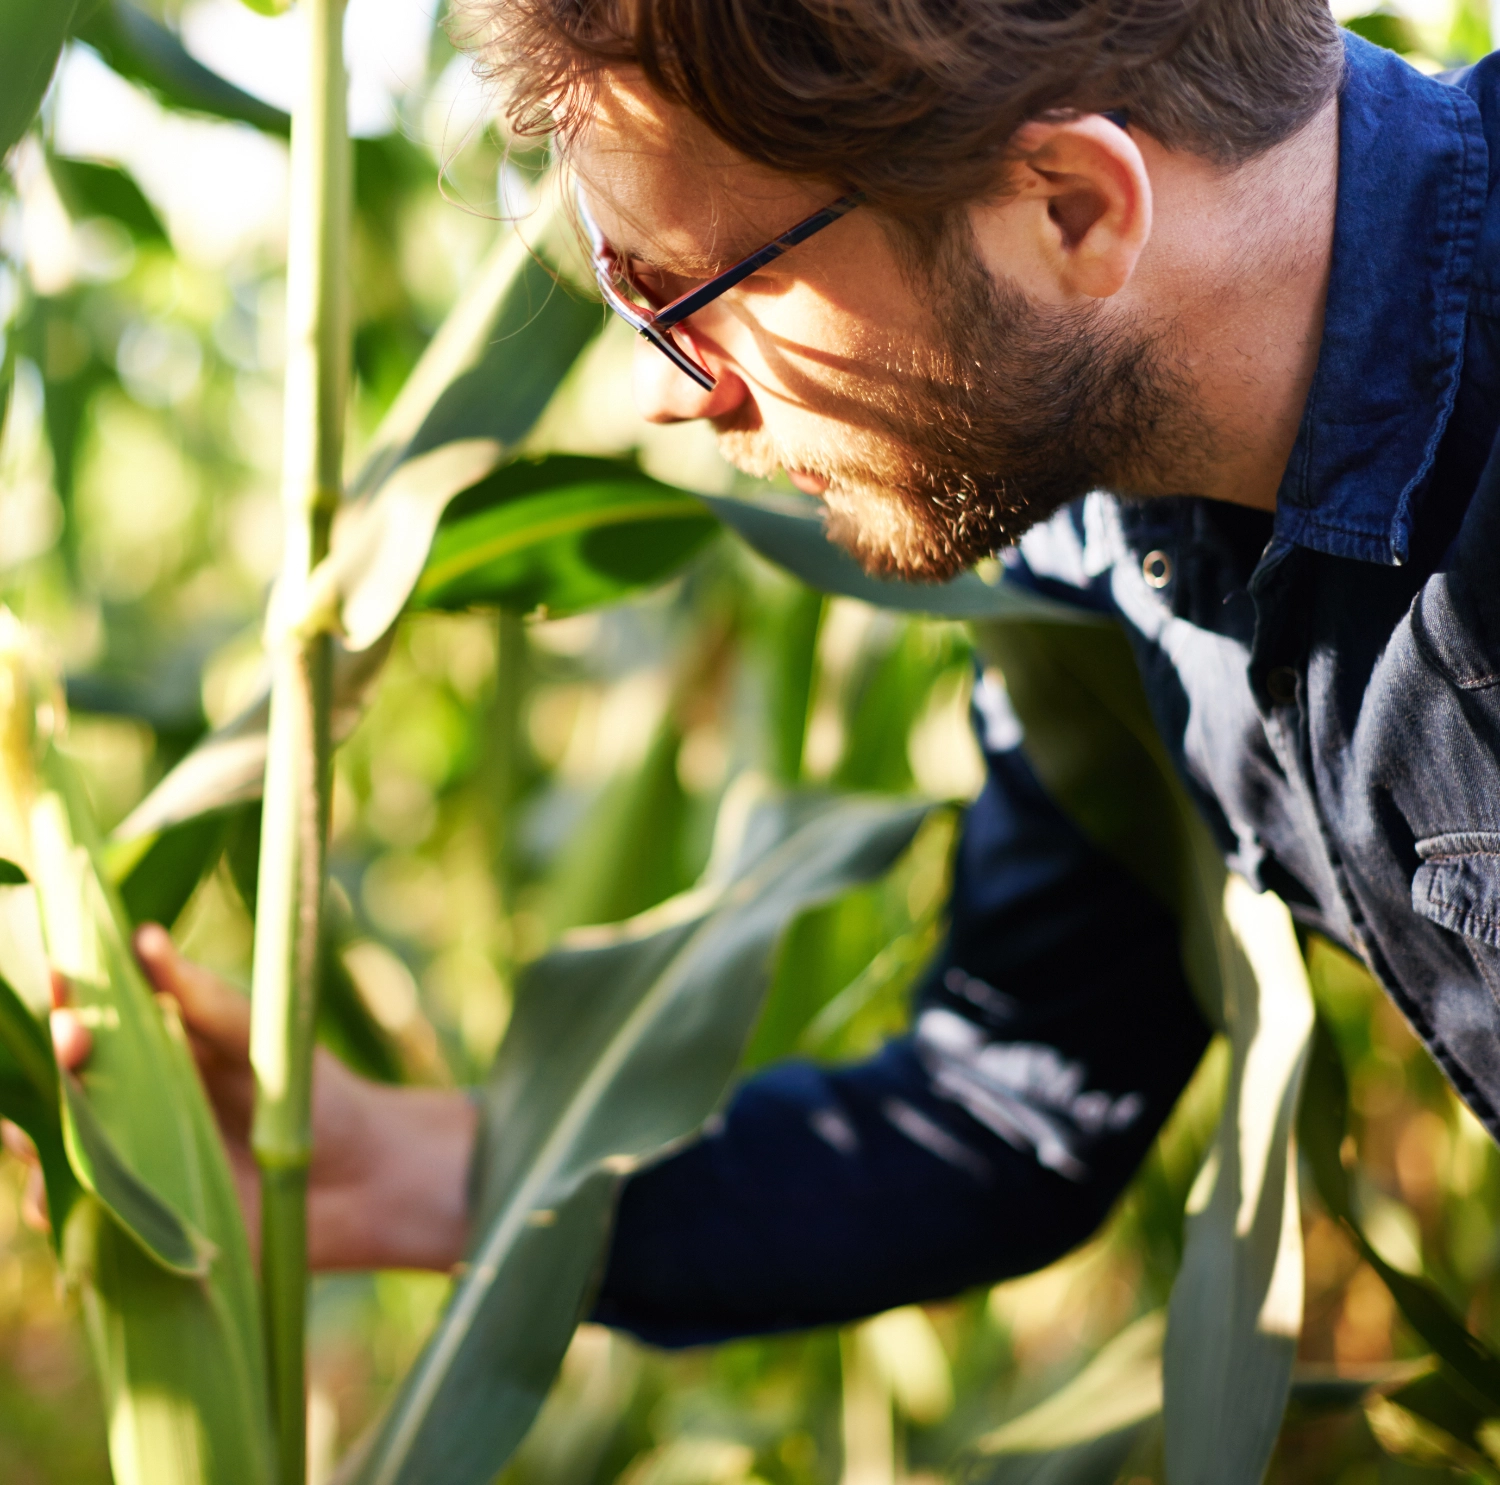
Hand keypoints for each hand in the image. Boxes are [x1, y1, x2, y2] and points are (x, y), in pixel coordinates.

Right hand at [4, 924, 476, 1271]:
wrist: (358, 1183)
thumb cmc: (311, 1097)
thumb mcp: (264, 1040)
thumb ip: (206, 1000)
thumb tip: (145, 939)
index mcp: (154, 1047)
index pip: (92, 1013)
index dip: (70, 996)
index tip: (67, 977)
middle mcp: (127, 1102)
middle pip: (60, 1079)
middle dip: (54, 1059)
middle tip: (74, 1038)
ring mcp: (126, 1162)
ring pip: (51, 1145)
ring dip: (34, 1136)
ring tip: (41, 1124)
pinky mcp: (133, 1220)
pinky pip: (73, 1214)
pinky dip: (51, 1204)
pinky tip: (51, 1195)